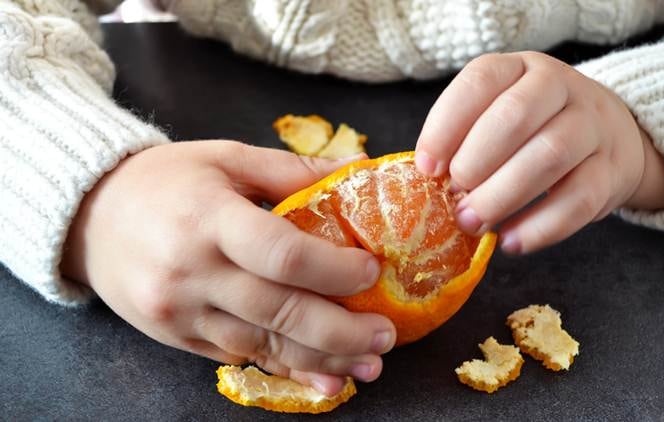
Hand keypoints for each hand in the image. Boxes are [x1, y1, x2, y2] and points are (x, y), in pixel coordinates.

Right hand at [61, 141, 394, 395]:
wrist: (89, 217)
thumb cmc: (164, 180)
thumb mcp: (225, 158)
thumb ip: (292, 170)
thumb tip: (358, 168)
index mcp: (209, 218)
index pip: (283, 253)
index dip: (335, 269)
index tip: (374, 271)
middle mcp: (193, 271)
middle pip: (279, 310)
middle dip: (342, 330)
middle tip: (386, 334)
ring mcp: (181, 311)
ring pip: (263, 344)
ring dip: (322, 359)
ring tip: (369, 364)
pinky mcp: (176, 336)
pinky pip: (238, 358)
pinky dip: (284, 369)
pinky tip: (322, 378)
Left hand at [415, 52, 663, 253]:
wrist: (613, 138)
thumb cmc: (535, 130)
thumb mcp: (499, 116)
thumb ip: (466, 139)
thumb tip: (430, 181)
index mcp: (520, 68)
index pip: (480, 81)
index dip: (446, 125)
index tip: (426, 168)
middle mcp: (561, 87)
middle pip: (516, 116)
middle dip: (475, 162)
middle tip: (454, 198)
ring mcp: (593, 126)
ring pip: (549, 156)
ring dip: (502, 196)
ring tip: (473, 222)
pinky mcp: (612, 171)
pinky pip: (579, 199)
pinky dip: (541, 227)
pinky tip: (512, 242)